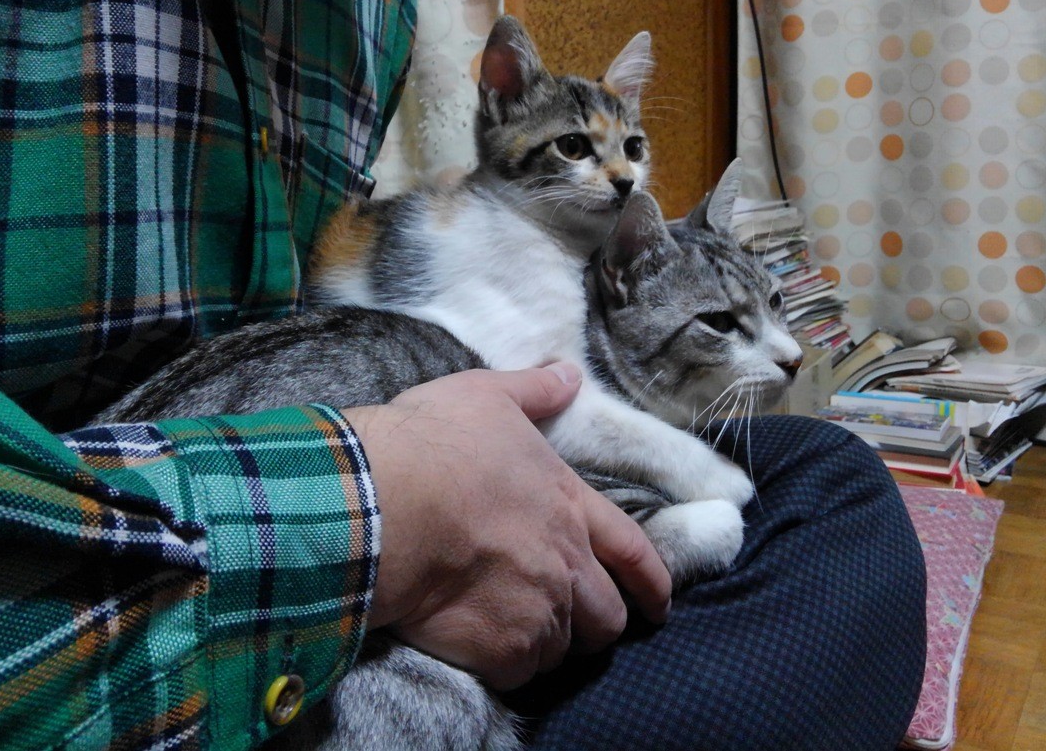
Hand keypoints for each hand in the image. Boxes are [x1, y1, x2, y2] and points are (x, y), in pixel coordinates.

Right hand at [346, 364, 670, 690]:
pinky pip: (518, 673)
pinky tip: (483, 651)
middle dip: (600, 623)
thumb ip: (535, 390)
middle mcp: (565, 561)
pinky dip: (506, 667)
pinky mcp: (502, 647)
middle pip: (606, 614)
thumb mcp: (488, 396)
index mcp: (568, 504)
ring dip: (548, 644)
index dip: (651, 580)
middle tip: (581, 625)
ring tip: (518, 635)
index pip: (632, 549)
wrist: (386, 501)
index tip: (659, 603)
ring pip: (564, 648)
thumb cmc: (435, 443)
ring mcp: (538, 608)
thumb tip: (570, 372)